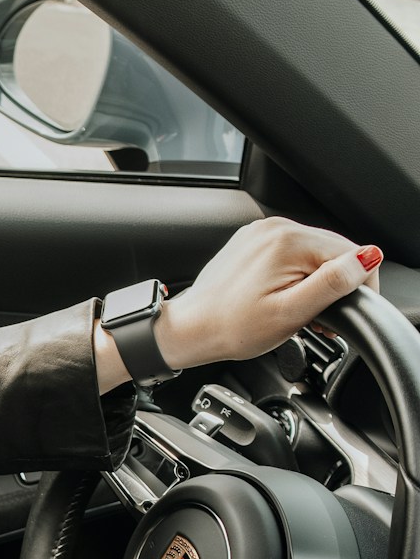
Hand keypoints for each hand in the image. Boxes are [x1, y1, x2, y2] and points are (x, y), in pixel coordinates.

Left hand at [156, 217, 381, 368]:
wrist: (189, 330)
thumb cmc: (232, 327)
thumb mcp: (291, 312)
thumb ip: (333, 283)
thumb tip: (368, 258)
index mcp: (288, 240)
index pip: (351, 253)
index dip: (357, 287)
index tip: (343, 316)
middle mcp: (274, 228)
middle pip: (332, 252)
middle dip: (335, 286)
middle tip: (320, 321)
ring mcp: (261, 233)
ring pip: (313, 254)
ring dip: (315, 282)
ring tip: (298, 311)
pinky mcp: (252, 243)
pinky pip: (290, 255)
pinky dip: (296, 276)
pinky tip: (283, 298)